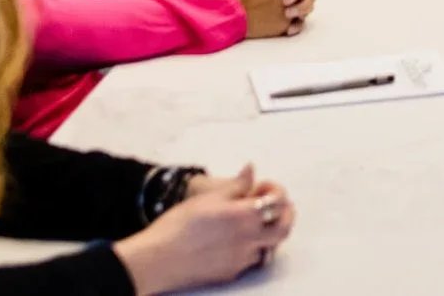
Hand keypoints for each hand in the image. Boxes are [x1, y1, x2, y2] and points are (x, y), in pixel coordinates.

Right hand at [112, 165, 293, 293]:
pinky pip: (250, 260)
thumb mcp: (209, 197)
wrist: (158, 258)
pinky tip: (236, 242)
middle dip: (285, 215)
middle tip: (275, 207)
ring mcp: (242, 260)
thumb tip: (251, 169)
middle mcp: (250, 239)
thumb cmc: (180, 224)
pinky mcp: (230, 274)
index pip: (279, 201)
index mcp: (246, 215)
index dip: (275, 191)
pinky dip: (250, 249)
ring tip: (253, 224)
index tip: (264, 187)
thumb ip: (237, 184)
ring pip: (269, 247)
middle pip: (284, 228)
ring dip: (267, 234)